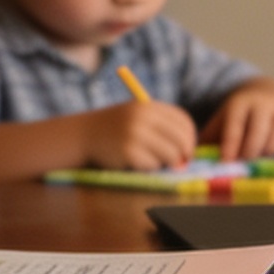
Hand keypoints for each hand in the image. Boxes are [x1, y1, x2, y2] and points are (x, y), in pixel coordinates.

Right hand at [79, 99, 197, 171]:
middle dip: (184, 153)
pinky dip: (149, 167)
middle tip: (180, 162)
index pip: (183, 121)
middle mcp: (143, 117)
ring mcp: (135, 134)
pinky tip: (135, 162)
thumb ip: (162, 127)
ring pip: (171, 154)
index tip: (186, 149)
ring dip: (166, 162)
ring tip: (152, 159)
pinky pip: (153, 165)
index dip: (190, 137)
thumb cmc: (115, 129)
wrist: (83, 135)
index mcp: (148, 106)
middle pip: (181, 138)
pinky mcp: (128, 152)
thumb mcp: (137, 117)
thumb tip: (187, 153)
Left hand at [206, 80, 273, 159]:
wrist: (273, 91)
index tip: (227, 161)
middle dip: (250, 153)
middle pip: (257, 136)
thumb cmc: (244, 112)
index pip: (234, 127)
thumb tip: (195, 156)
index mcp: (241, 103)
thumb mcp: (226, 116)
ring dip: (267, 153)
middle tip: (245, 162)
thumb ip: (212, 135)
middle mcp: (264, 104)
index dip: (230, 146)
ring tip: (260, 156)